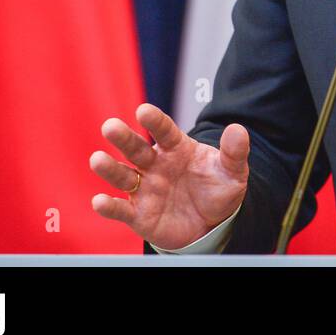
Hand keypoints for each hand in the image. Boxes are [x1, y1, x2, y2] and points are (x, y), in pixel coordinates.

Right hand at [90, 103, 248, 250]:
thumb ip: (234, 152)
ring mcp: (145, 188)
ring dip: (110, 168)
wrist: (212, 224)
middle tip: (110, 126)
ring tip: (97, 160)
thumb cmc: (217, 190)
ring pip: (123, 176)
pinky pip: (121, 209)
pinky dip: (109, 206)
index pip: (164, 130)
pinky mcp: (138, 214)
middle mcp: (155, 165)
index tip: (143, 111)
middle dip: (123, 138)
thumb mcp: (232, 171)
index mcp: (177, 148)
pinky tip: (100, 201)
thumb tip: (238, 129)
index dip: (154, 120)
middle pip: (136, 149)